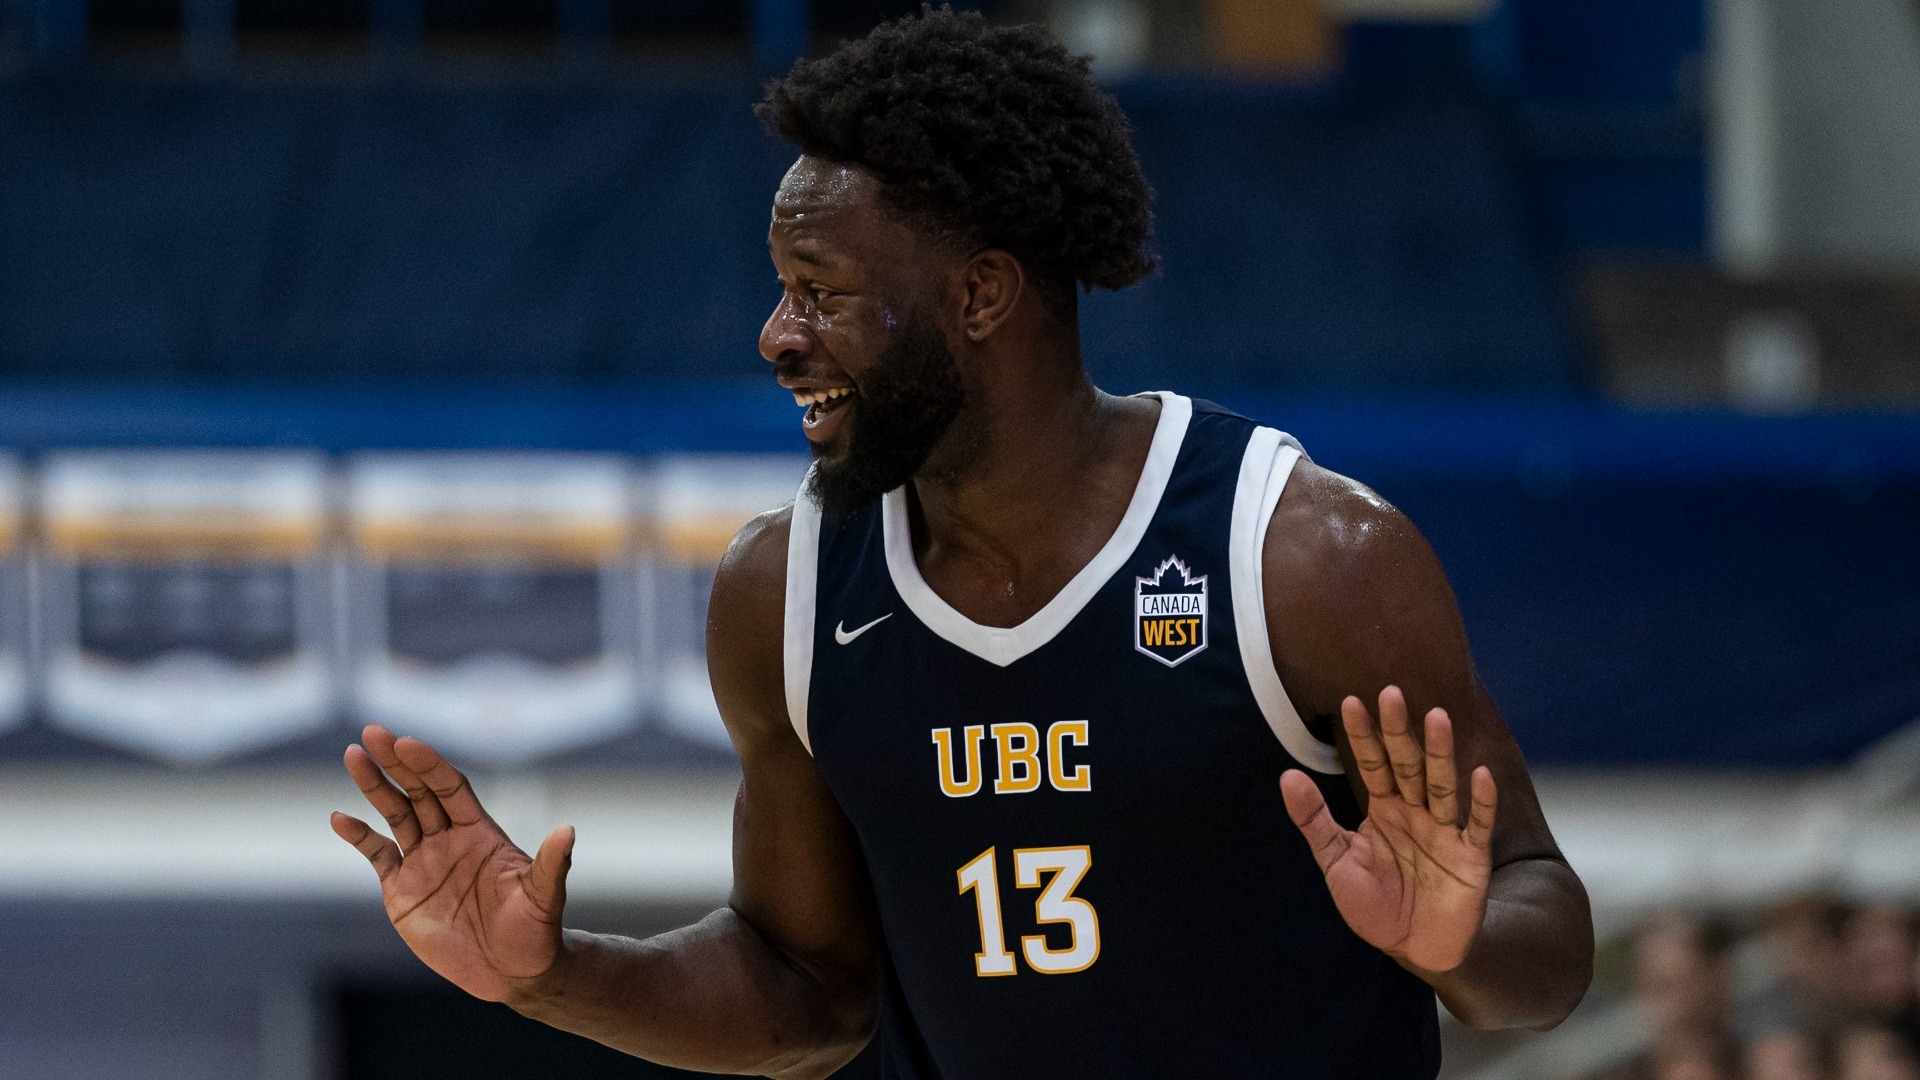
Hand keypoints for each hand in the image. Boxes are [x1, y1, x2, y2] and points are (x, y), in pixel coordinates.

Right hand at [331, 725, 575, 1002]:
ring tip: (353, 756)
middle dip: (396, 762)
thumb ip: (551, 864)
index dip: (430, 765)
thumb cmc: (535, 930)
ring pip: (395, 814)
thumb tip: (568, 831)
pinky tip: (339, 818)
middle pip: (419, 791)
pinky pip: (377, 854)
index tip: (408, 742)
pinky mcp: (403, 889)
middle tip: (372, 731)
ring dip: (374, 786)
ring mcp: (424, 860)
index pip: (451, 787)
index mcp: (480, 831)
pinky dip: (359, 836)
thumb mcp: (544, 896)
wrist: (512, 972)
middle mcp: (450, 838)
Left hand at [1280, 686, 1495, 973]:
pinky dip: (1481, 801)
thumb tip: (1287, 775)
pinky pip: (1477, 825)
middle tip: (1391, 692)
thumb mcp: (1336, 861)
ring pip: (1441, 784)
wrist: (1413, 948)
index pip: (1372, 764)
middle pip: (1407, 765)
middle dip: (1398, 731)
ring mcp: (1445, 831)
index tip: (1350, 702)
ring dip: (1439, 752)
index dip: (1362, 736)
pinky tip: (1480, 773)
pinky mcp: (1471, 857)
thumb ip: (1314, 821)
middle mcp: (1415, 811)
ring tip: (1435, 717)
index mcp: (1384, 808)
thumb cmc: (1374, 904)